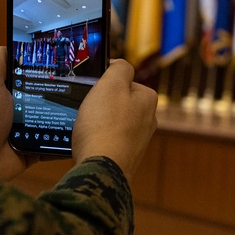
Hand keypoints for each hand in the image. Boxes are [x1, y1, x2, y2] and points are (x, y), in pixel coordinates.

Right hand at [71, 59, 157, 182]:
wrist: (101, 169)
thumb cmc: (104, 125)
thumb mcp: (110, 85)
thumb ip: (119, 68)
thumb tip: (120, 64)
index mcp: (148, 99)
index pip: (124, 80)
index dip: (105, 82)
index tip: (92, 89)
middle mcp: (148, 119)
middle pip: (118, 102)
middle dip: (102, 103)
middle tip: (87, 108)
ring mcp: (138, 140)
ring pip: (112, 121)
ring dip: (98, 122)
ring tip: (86, 127)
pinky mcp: (126, 156)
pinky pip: (108, 140)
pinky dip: (98, 139)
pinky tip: (89, 142)